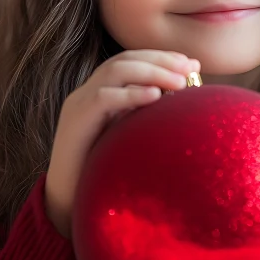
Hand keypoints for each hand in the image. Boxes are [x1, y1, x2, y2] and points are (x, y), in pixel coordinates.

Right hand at [45, 50, 200, 238]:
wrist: (66, 202)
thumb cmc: (103, 173)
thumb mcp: (130, 139)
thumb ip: (148, 120)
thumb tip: (186, 106)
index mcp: (102, 93)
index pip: (132, 61)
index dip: (162, 58)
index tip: (193, 64)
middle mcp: (88, 92)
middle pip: (126, 60)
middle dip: (161, 60)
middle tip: (192, 68)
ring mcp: (79, 103)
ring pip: (115, 71)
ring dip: (152, 72)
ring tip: (180, 82)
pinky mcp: (75, 120)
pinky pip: (103, 98)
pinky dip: (131, 94)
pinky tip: (155, 96)